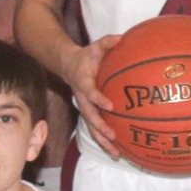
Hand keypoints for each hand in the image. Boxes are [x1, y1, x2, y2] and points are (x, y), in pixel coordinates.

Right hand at [65, 34, 125, 159]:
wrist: (69, 66)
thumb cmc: (87, 56)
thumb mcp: (96, 46)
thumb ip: (107, 42)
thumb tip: (121, 37)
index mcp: (83, 82)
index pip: (90, 92)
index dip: (99, 99)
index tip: (110, 105)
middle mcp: (82, 98)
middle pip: (90, 116)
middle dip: (101, 128)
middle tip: (113, 136)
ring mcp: (85, 107)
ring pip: (92, 127)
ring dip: (102, 141)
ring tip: (116, 154)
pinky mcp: (89, 113)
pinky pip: (96, 128)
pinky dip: (104, 140)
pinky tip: (118, 151)